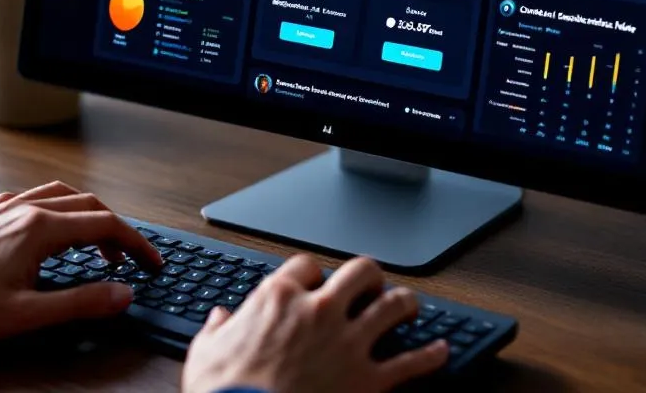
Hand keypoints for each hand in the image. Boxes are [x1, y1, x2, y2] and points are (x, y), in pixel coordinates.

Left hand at [0, 181, 162, 341]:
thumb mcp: (28, 314)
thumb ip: (81, 303)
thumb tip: (121, 294)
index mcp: (39, 228)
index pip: (105, 225)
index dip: (135, 244)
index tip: (150, 261)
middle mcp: (23, 208)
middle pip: (87, 204)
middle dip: (115, 230)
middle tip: (127, 258)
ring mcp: (3, 207)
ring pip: (60, 194)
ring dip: (87, 213)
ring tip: (97, 240)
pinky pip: (31, 196)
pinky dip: (55, 208)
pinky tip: (50, 227)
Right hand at [182, 255, 447, 392]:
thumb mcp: (205, 355)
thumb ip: (216, 331)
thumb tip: (219, 320)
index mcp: (279, 298)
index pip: (306, 266)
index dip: (313, 274)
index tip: (315, 284)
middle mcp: (320, 311)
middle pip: (360, 272)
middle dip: (368, 277)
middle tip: (370, 287)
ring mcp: (348, 343)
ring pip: (393, 306)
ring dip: (404, 303)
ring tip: (408, 306)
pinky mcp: (369, 380)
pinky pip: (412, 362)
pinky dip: (430, 355)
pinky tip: (440, 351)